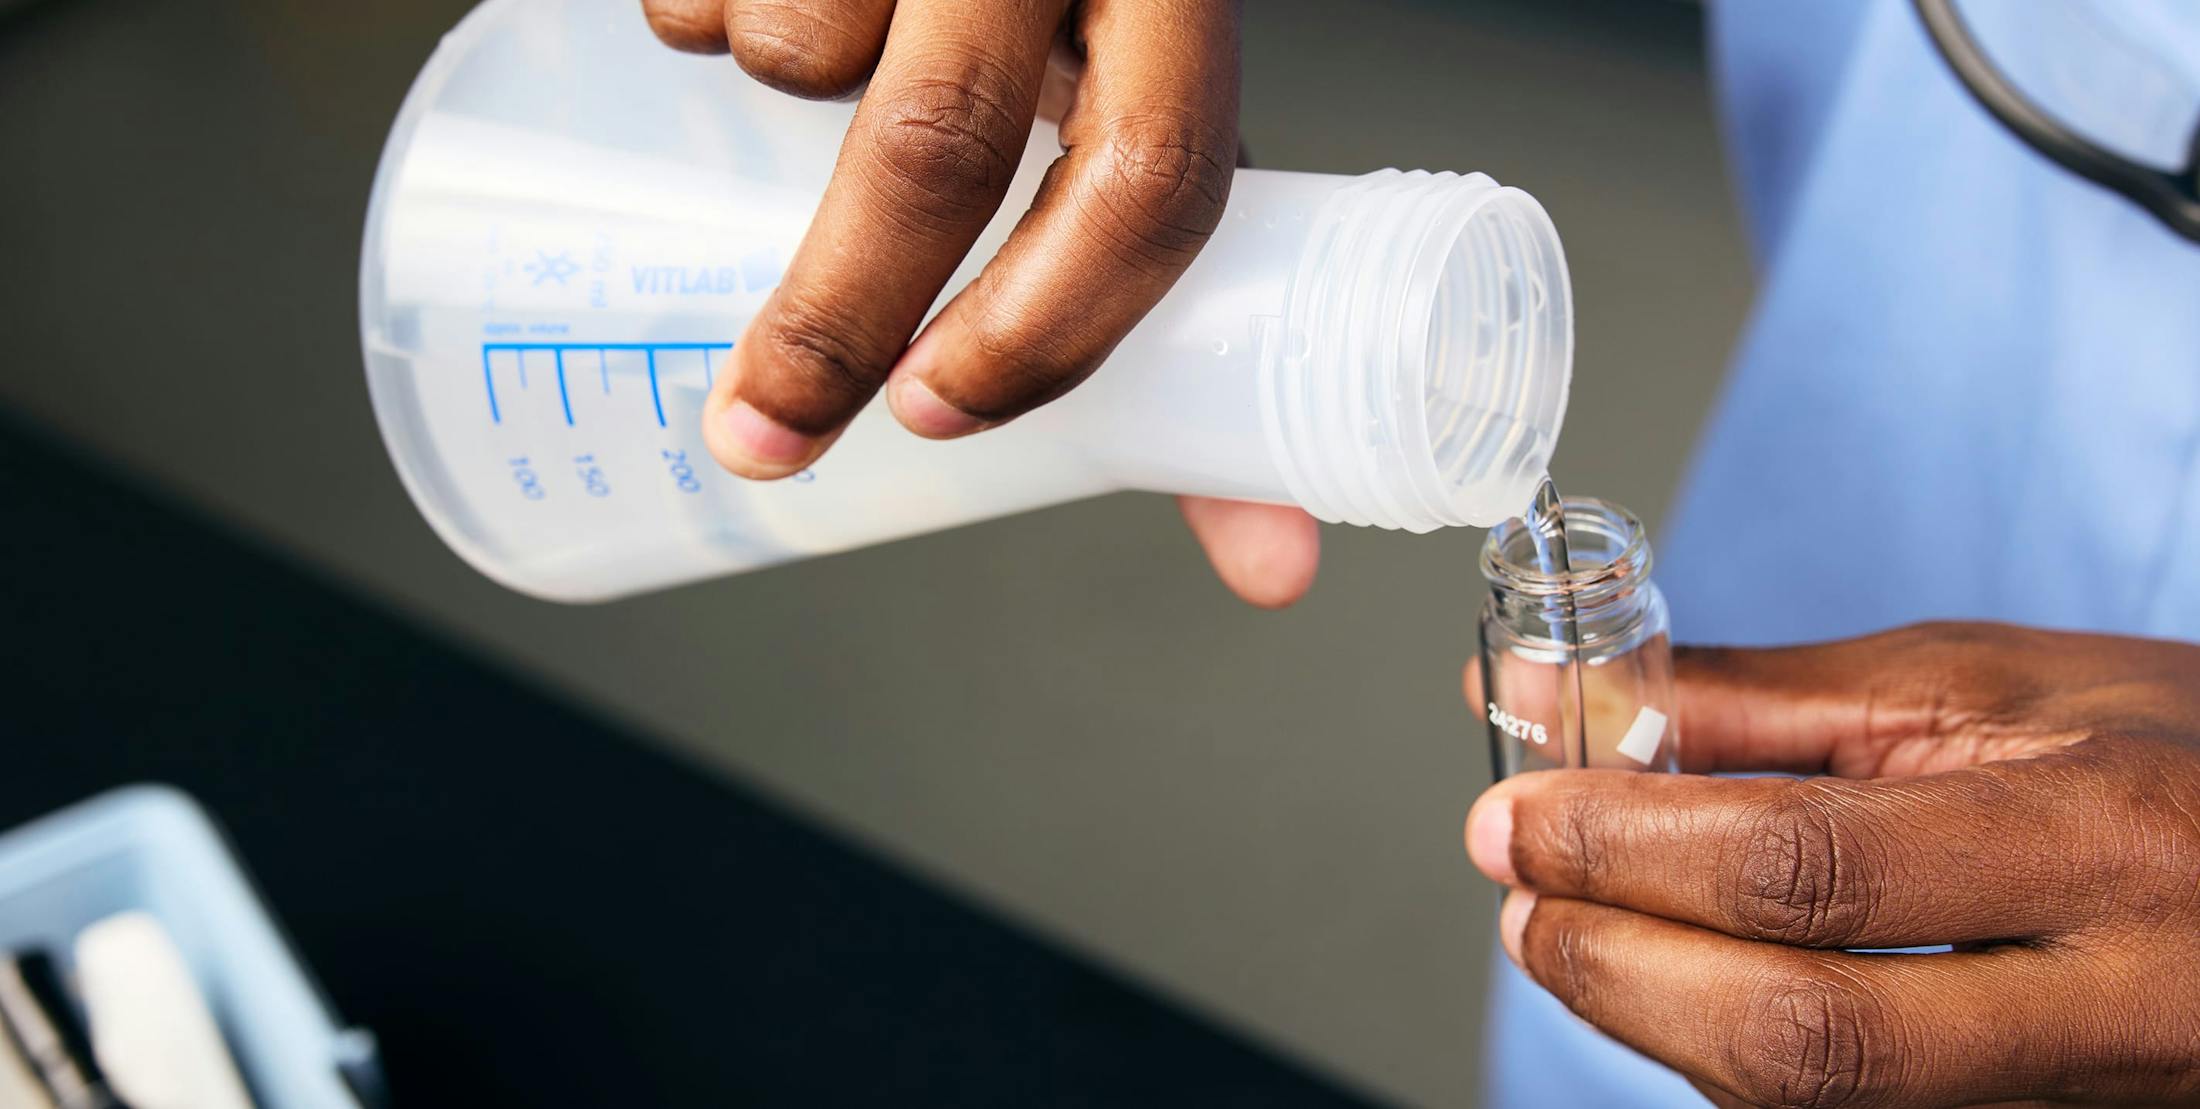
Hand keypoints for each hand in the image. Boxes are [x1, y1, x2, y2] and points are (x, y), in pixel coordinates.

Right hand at [639, 1, 1316, 606]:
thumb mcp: (1148, 107)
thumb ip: (1185, 309)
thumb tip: (1270, 563)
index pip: (1151, 176)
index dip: (1051, 324)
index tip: (940, 415)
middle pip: (941, 146)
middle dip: (839, 313)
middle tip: (767, 430)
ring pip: (798, 47)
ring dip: (780, 100)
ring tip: (817, 75)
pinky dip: (697, 21)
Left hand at [1463, 622, 2199, 1107]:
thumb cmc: (2161, 759)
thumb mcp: (1978, 688)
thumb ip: (1752, 701)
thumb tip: (1547, 696)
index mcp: (2100, 844)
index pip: (1810, 871)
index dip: (1626, 849)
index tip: (1514, 812)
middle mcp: (2103, 1006)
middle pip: (1799, 1038)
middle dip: (1612, 964)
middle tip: (1519, 888)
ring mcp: (2072, 1105)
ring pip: (1805, 1105)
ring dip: (1646, 1014)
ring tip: (1571, 919)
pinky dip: (1721, 1052)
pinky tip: (1674, 975)